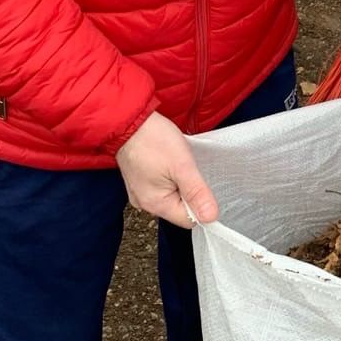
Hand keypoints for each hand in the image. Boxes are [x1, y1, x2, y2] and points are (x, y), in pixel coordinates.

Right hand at [117, 112, 218, 229]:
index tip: (204, 185)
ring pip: (172, 196)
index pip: (188, 221)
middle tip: (189, 169)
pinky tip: (170, 162)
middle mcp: (145, 203)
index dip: (202, 207)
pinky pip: (162, 186)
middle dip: (190, 192)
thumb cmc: (153, 140)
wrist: (128, 120)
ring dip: (181, 182)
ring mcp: (140, 192)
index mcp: (156, 204)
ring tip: (179, 163)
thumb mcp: (182, 166)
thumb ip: (197, 193)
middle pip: (180, 209)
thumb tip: (211, 217)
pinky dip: (170, 177)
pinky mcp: (140, 181)